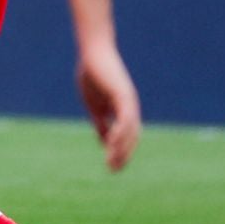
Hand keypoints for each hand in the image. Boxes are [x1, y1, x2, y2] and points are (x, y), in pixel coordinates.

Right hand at [76, 44, 140, 170]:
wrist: (93, 53)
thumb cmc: (92, 74)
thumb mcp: (94, 103)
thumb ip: (100, 120)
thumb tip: (104, 139)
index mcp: (123, 109)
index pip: (126, 135)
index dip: (120, 151)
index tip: (111, 166)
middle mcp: (130, 107)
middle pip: (131, 136)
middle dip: (123, 154)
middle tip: (113, 170)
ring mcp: (129, 102)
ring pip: (130, 130)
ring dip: (121, 148)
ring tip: (112, 162)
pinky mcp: (124, 96)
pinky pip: (125, 119)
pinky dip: (120, 133)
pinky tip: (112, 144)